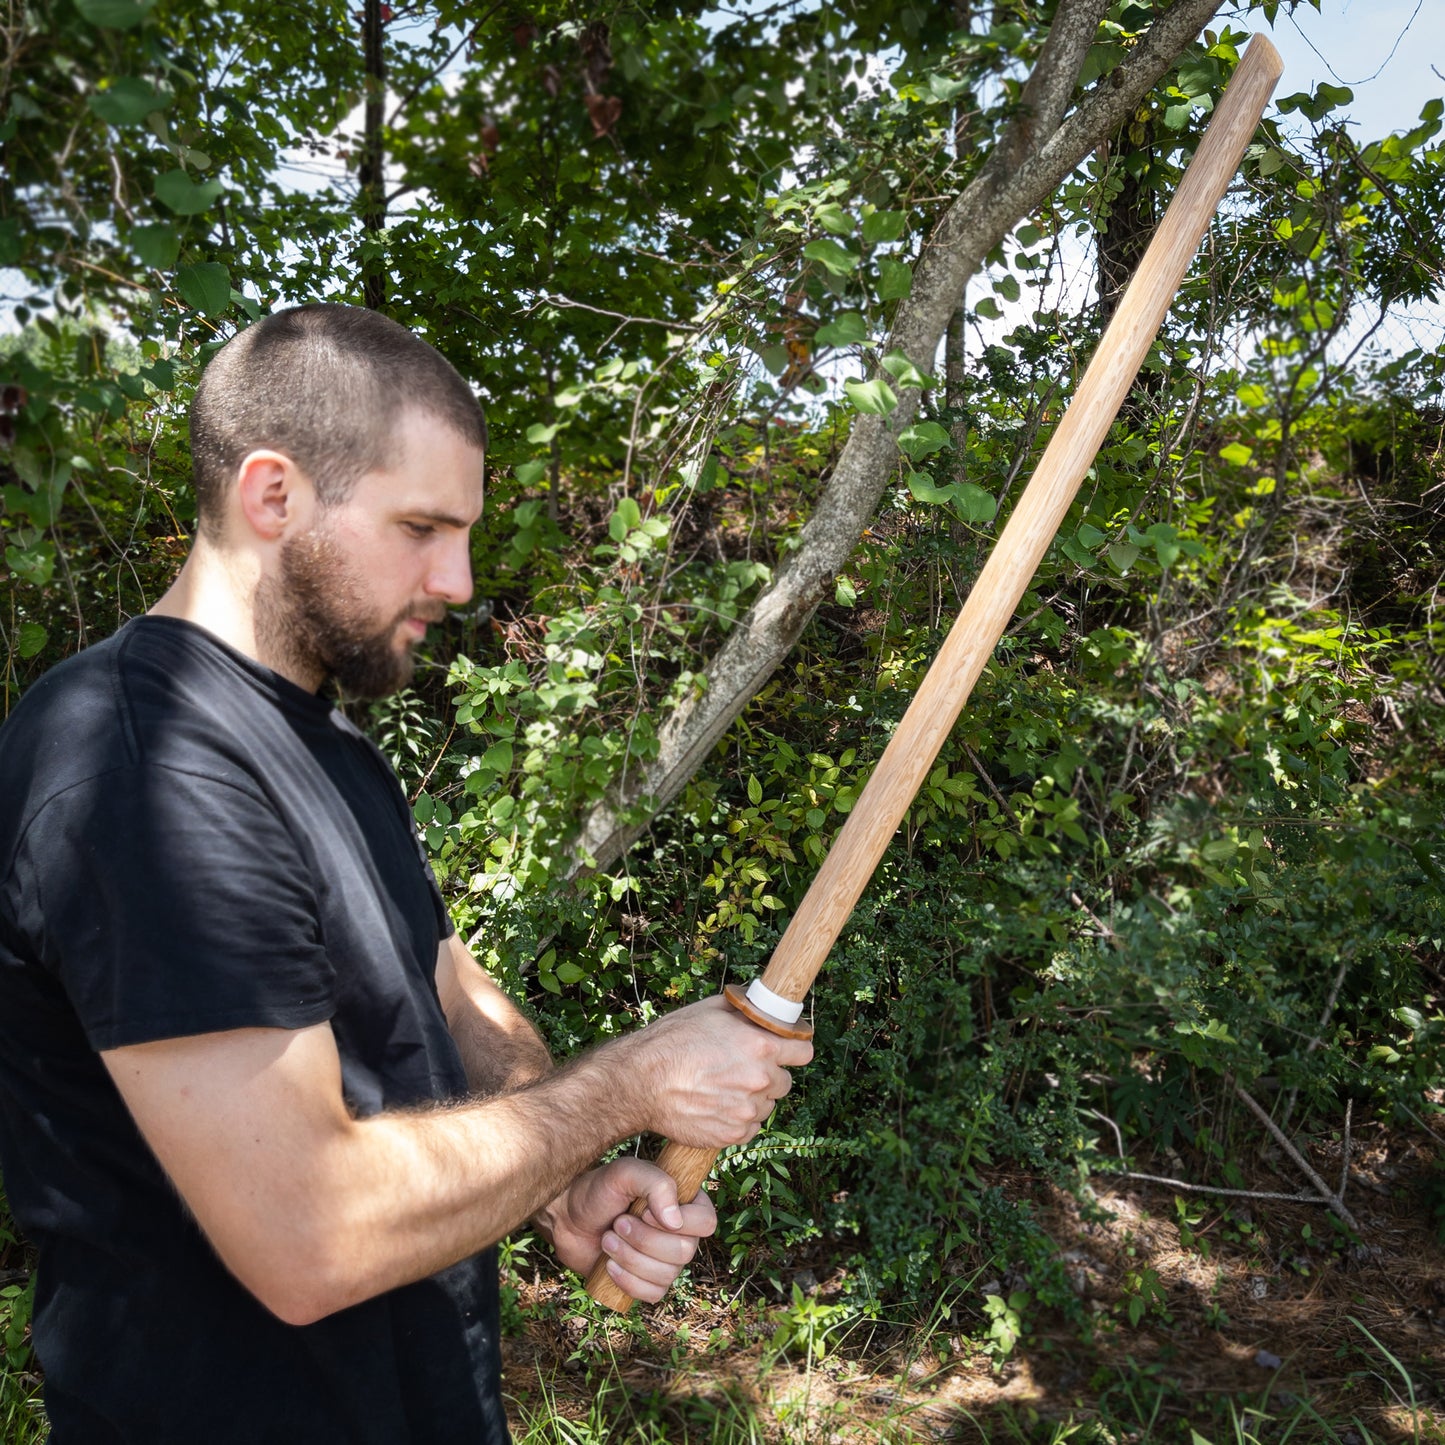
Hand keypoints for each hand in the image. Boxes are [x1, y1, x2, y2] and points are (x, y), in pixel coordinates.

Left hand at [537, 1157, 716, 1303]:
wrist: (568, 1219)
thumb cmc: (599, 1190)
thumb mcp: (626, 1173)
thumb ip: (656, 1184)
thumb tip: (675, 1221)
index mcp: (685, 1203)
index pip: (706, 1222)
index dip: (679, 1222)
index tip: (643, 1210)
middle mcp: (682, 1233)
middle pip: (685, 1252)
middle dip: (644, 1240)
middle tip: (618, 1224)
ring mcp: (666, 1260)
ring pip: (667, 1275)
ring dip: (630, 1258)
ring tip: (608, 1240)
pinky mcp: (648, 1282)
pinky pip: (653, 1294)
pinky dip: (628, 1281)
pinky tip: (610, 1265)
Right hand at [630, 994, 813, 1148]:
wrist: (640, 1083)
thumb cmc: (670, 1042)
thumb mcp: (709, 1011)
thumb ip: (743, 1011)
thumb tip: (760, 1009)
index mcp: (761, 1046)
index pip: (804, 1052)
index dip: (794, 1050)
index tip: (786, 1051)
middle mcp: (760, 1079)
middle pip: (785, 1082)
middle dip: (769, 1075)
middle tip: (741, 1070)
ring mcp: (747, 1110)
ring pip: (766, 1105)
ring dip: (752, 1099)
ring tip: (721, 1089)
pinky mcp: (733, 1135)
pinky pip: (749, 1128)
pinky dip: (738, 1120)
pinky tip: (716, 1107)